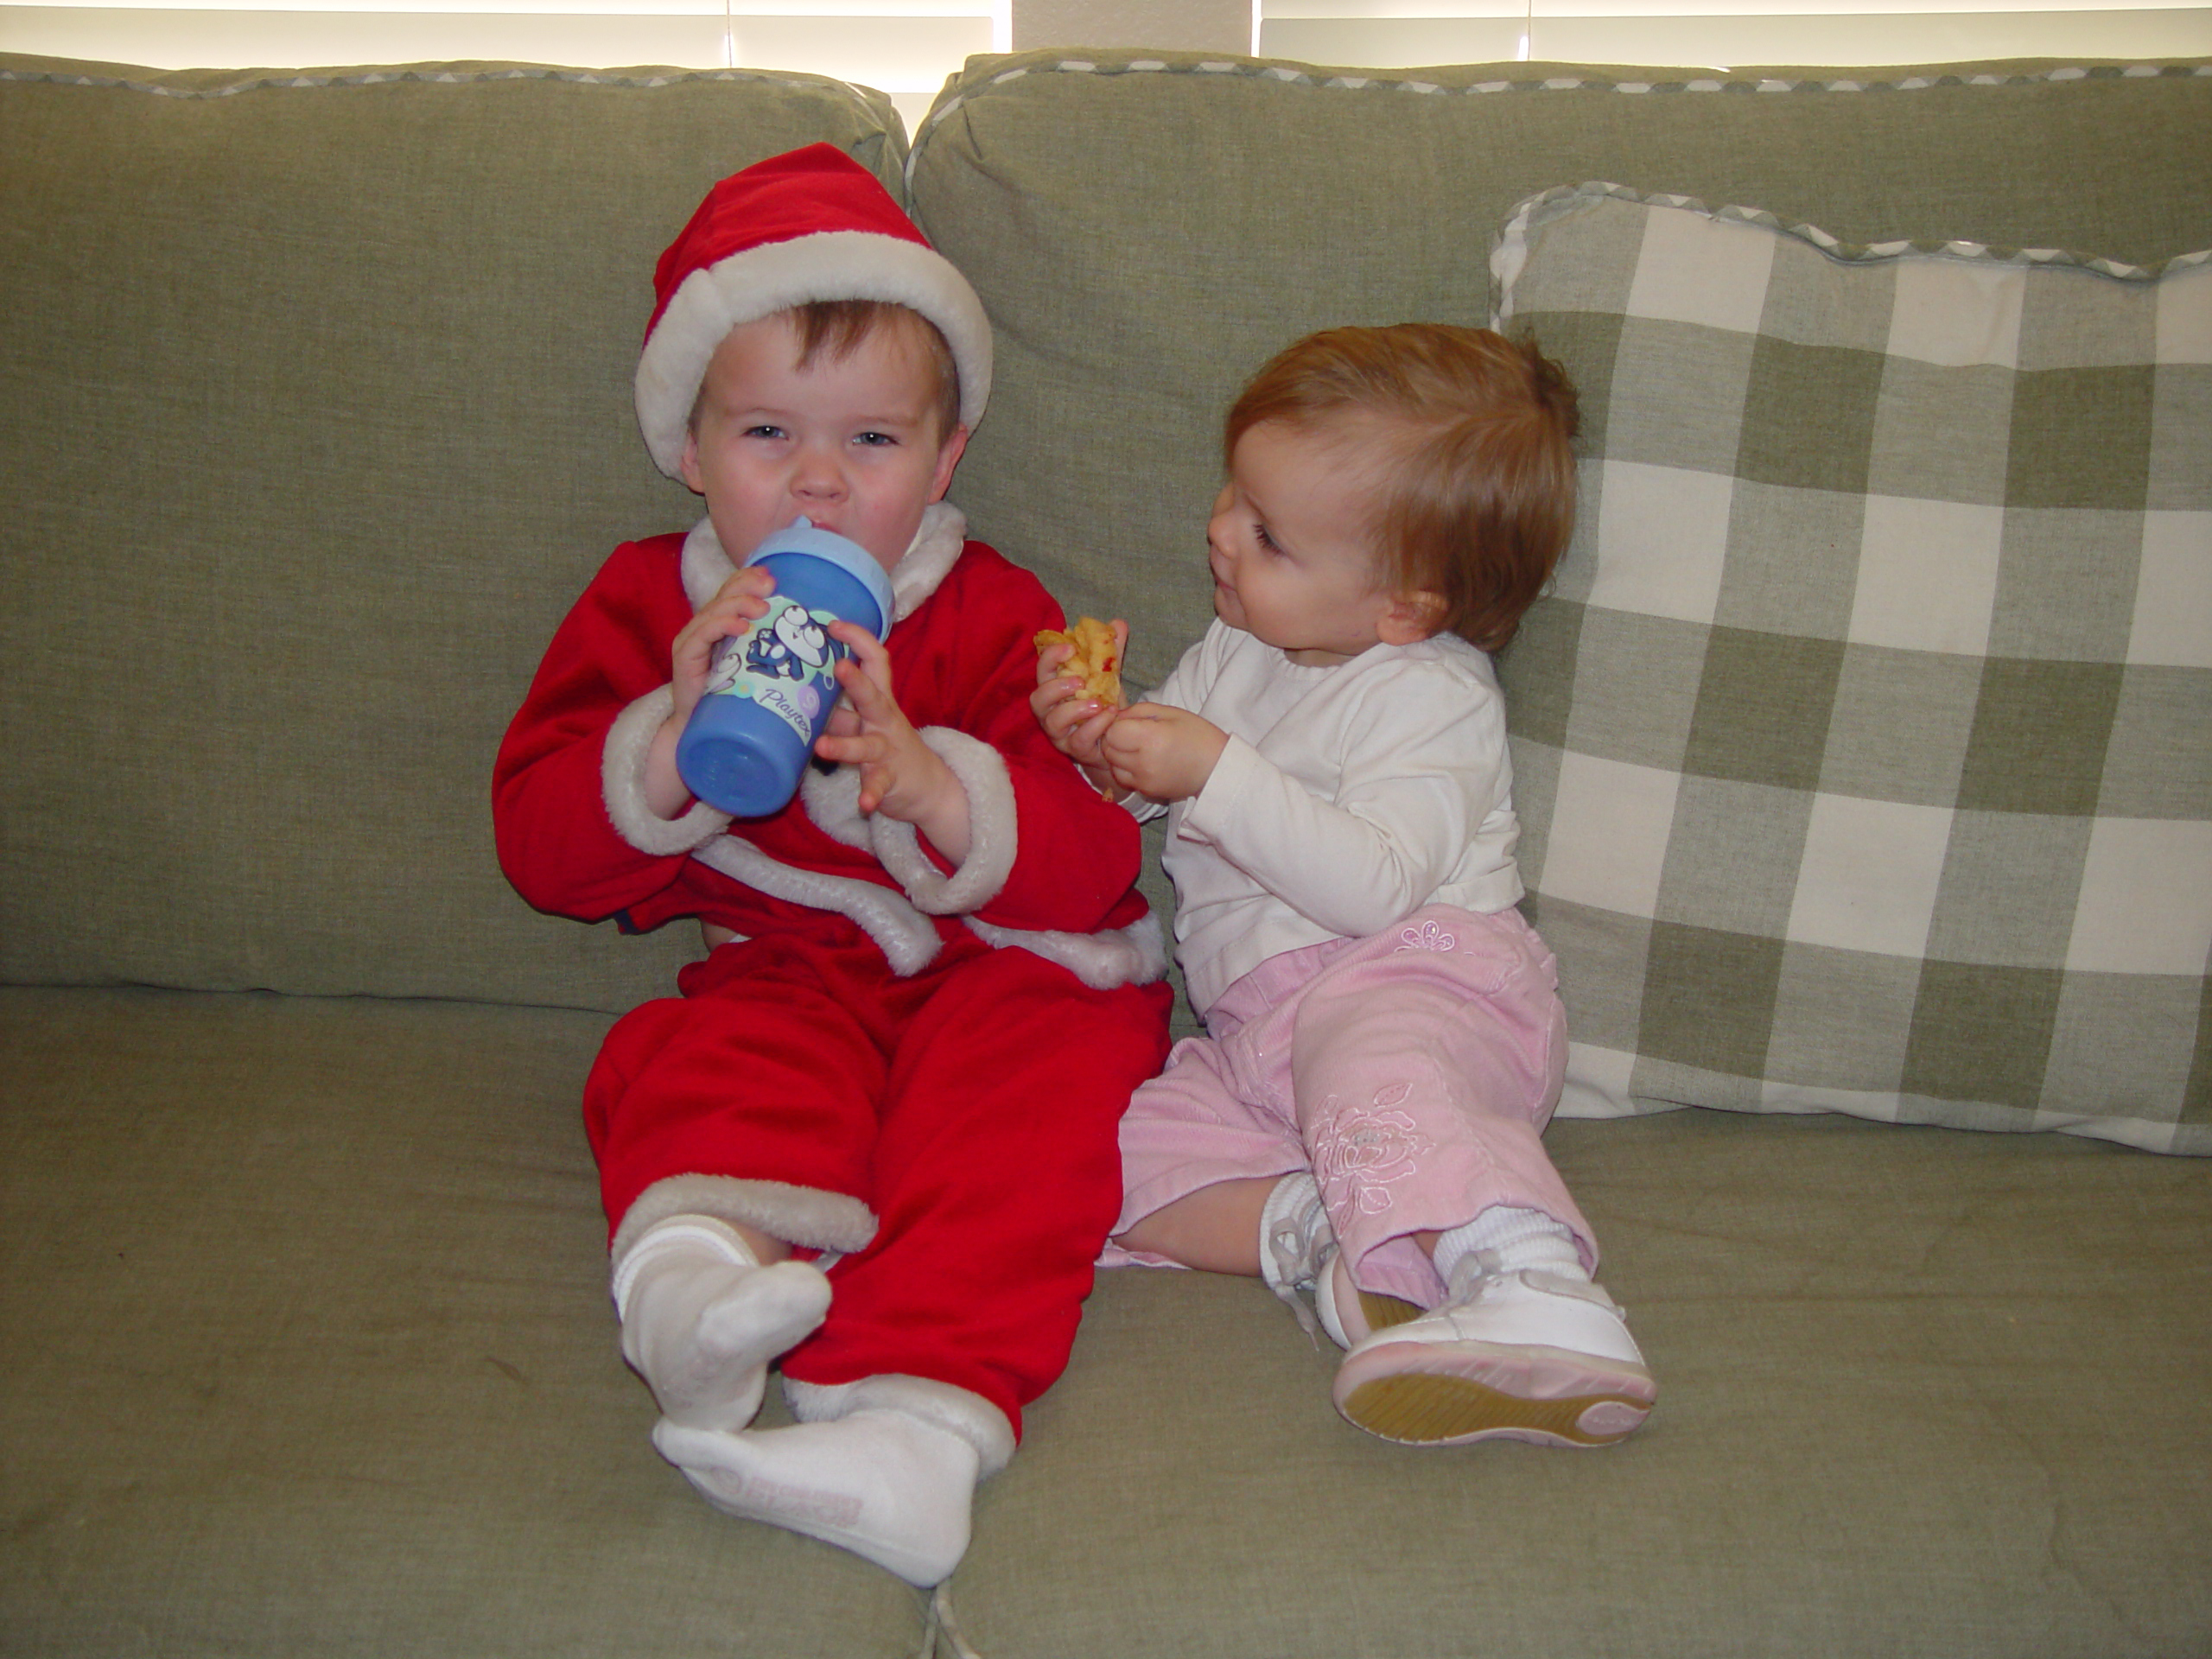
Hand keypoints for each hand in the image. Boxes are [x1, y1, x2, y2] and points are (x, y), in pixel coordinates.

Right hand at [670, 566, 776, 726]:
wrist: (701, 731)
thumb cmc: (733, 702)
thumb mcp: (756, 670)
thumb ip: (772, 653)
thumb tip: (810, 646)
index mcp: (719, 626)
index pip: (731, 592)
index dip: (748, 580)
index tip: (772, 577)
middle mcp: (703, 628)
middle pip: (724, 595)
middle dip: (748, 586)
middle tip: (771, 585)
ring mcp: (691, 640)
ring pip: (715, 611)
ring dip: (740, 605)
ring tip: (762, 608)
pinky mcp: (685, 656)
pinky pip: (703, 634)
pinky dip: (722, 625)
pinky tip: (741, 626)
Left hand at [814, 620, 972, 863]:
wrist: (929, 786)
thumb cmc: (886, 745)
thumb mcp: (865, 721)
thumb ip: (838, 706)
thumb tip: (797, 683)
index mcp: (879, 700)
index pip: (875, 660)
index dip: (858, 640)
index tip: (833, 624)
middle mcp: (884, 720)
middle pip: (873, 695)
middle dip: (856, 681)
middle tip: (838, 666)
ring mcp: (888, 750)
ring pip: (866, 746)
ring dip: (844, 746)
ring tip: (821, 746)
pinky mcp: (890, 780)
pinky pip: (880, 786)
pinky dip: (871, 794)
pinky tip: (863, 804)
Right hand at [1030, 618, 1126, 797]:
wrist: (1116, 739)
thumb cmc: (1103, 704)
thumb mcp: (1109, 676)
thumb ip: (1112, 652)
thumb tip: (1118, 623)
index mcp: (1054, 688)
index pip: (1042, 671)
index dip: (1050, 657)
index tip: (1069, 646)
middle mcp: (1050, 711)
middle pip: (1037, 699)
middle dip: (1056, 687)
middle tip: (1080, 680)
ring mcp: (1060, 733)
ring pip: (1053, 722)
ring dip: (1074, 709)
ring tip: (1097, 702)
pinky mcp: (1075, 750)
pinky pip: (1079, 740)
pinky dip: (1094, 726)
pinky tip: (1109, 715)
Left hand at [1100, 703, 1227, 804]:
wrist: (1217, 767)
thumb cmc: (1197, 735)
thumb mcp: (1170, 712)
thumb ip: (1138, 710)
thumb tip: (1114, 717)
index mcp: (1151, 738)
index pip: (1112, 731)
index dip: (1116, 724)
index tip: (1129, 722)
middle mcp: (1143, 762)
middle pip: (1108, 749)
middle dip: (1114, 739)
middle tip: (1130, 733)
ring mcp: (1143, 781)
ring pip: (1112, 765)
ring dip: (1117, 755)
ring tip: (1135, 748)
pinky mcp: (1146, 792)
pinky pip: (1123, 778)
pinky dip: (1125, 769)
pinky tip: (1141, 762)